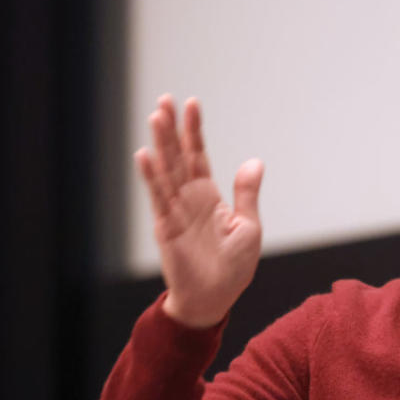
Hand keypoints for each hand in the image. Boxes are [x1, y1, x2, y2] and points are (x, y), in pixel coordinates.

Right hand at [135, 95, 263, 327]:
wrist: (215, 300)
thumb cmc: (233, 268)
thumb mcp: (249, 227)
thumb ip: (247, 194)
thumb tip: (254, 161)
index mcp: (209, 197)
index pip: (199, 156)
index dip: (195, 131)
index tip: (192, 103)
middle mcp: (189, 199)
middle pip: (177, 157)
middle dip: (172, 129)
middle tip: (164, 100)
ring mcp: (175, 211)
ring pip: (166, 171)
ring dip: (161, 144)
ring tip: (156, 116)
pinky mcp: (166, 227)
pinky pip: (158, 198)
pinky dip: (152, 177)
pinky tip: (146, 155)